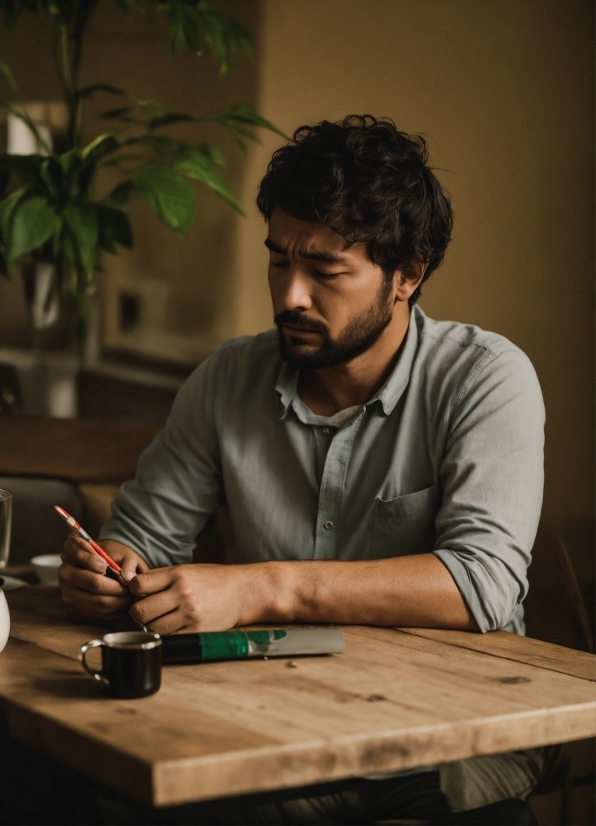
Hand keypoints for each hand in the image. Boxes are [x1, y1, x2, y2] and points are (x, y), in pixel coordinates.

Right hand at [59, 535, 148, 622]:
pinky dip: (112, 613)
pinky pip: (94, 615)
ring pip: (95, 602)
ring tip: (130, 598)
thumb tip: (128, 578)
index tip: (106, 565)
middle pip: (93, 583)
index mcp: (71, 551)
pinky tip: (124, 608)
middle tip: (130, 588)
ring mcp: (66, 592)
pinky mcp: (73, 609)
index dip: (93, 560)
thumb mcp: (123, 554)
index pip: (78, 554)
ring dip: (117, 602)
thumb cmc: (115, 558)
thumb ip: (127, 563)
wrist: (107, 568)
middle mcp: (65, 572)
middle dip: (116, 588)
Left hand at [128, 564, 258, 633]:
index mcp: (178, 574)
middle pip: (140, 610)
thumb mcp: (187, 569)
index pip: (138, 585)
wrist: (242, 592)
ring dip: (151, 625)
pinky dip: (165, 633)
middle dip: (138, 611)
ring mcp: (189, 613)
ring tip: (160, 618)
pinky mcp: (196, 630)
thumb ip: (161, 577)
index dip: (134, 590)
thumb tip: (132, 585)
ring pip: (152, 627)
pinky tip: (172, 626)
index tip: (139, 592)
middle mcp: (182, 593)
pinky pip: (168, 637)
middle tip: (146, 609)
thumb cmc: (212, 579)